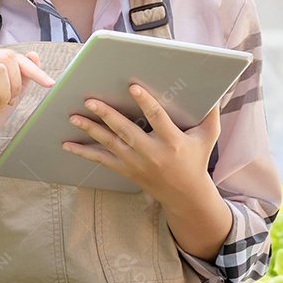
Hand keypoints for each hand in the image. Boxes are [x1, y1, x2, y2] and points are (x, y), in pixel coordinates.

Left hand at [63, 83, 219, 204]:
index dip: (145, 102)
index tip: (132, 87)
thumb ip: (210, 113)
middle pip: (127, 131)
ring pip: (110, 144)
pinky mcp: (126, 170)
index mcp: (173, 141)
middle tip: (90, 100)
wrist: (185, 195)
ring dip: (90, 130)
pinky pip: (102, 160)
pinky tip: (68, 144)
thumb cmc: (196, 159)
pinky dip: (84, 152)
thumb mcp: (208, 137)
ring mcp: (137, 163)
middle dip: (107, 115)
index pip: (157, 118)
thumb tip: (215, 88)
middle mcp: (152, 153)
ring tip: (74, 117)